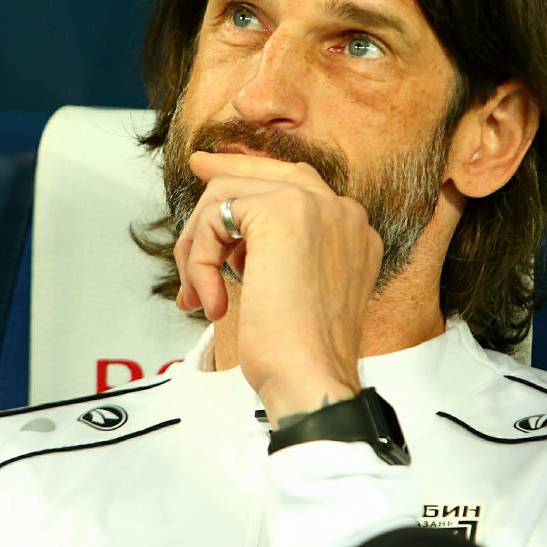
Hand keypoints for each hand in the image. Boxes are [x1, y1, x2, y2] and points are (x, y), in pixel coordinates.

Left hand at [173, 152, 382, 424]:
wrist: (311, 379)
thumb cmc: (299, 354)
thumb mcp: (296, 292)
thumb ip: (277, 252)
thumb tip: (230, 229)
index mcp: (352, 232)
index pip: (298, 184)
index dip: (254, 177)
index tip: (215, 174)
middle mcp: (343, 211)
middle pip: (269, 173)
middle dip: (223, 175)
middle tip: (195, 168)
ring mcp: (316, 206)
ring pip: (230, 194)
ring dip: (200, 245)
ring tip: (198, 293)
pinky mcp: (282, 211)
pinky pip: (215, 217)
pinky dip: (199, 260)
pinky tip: (213, 302)